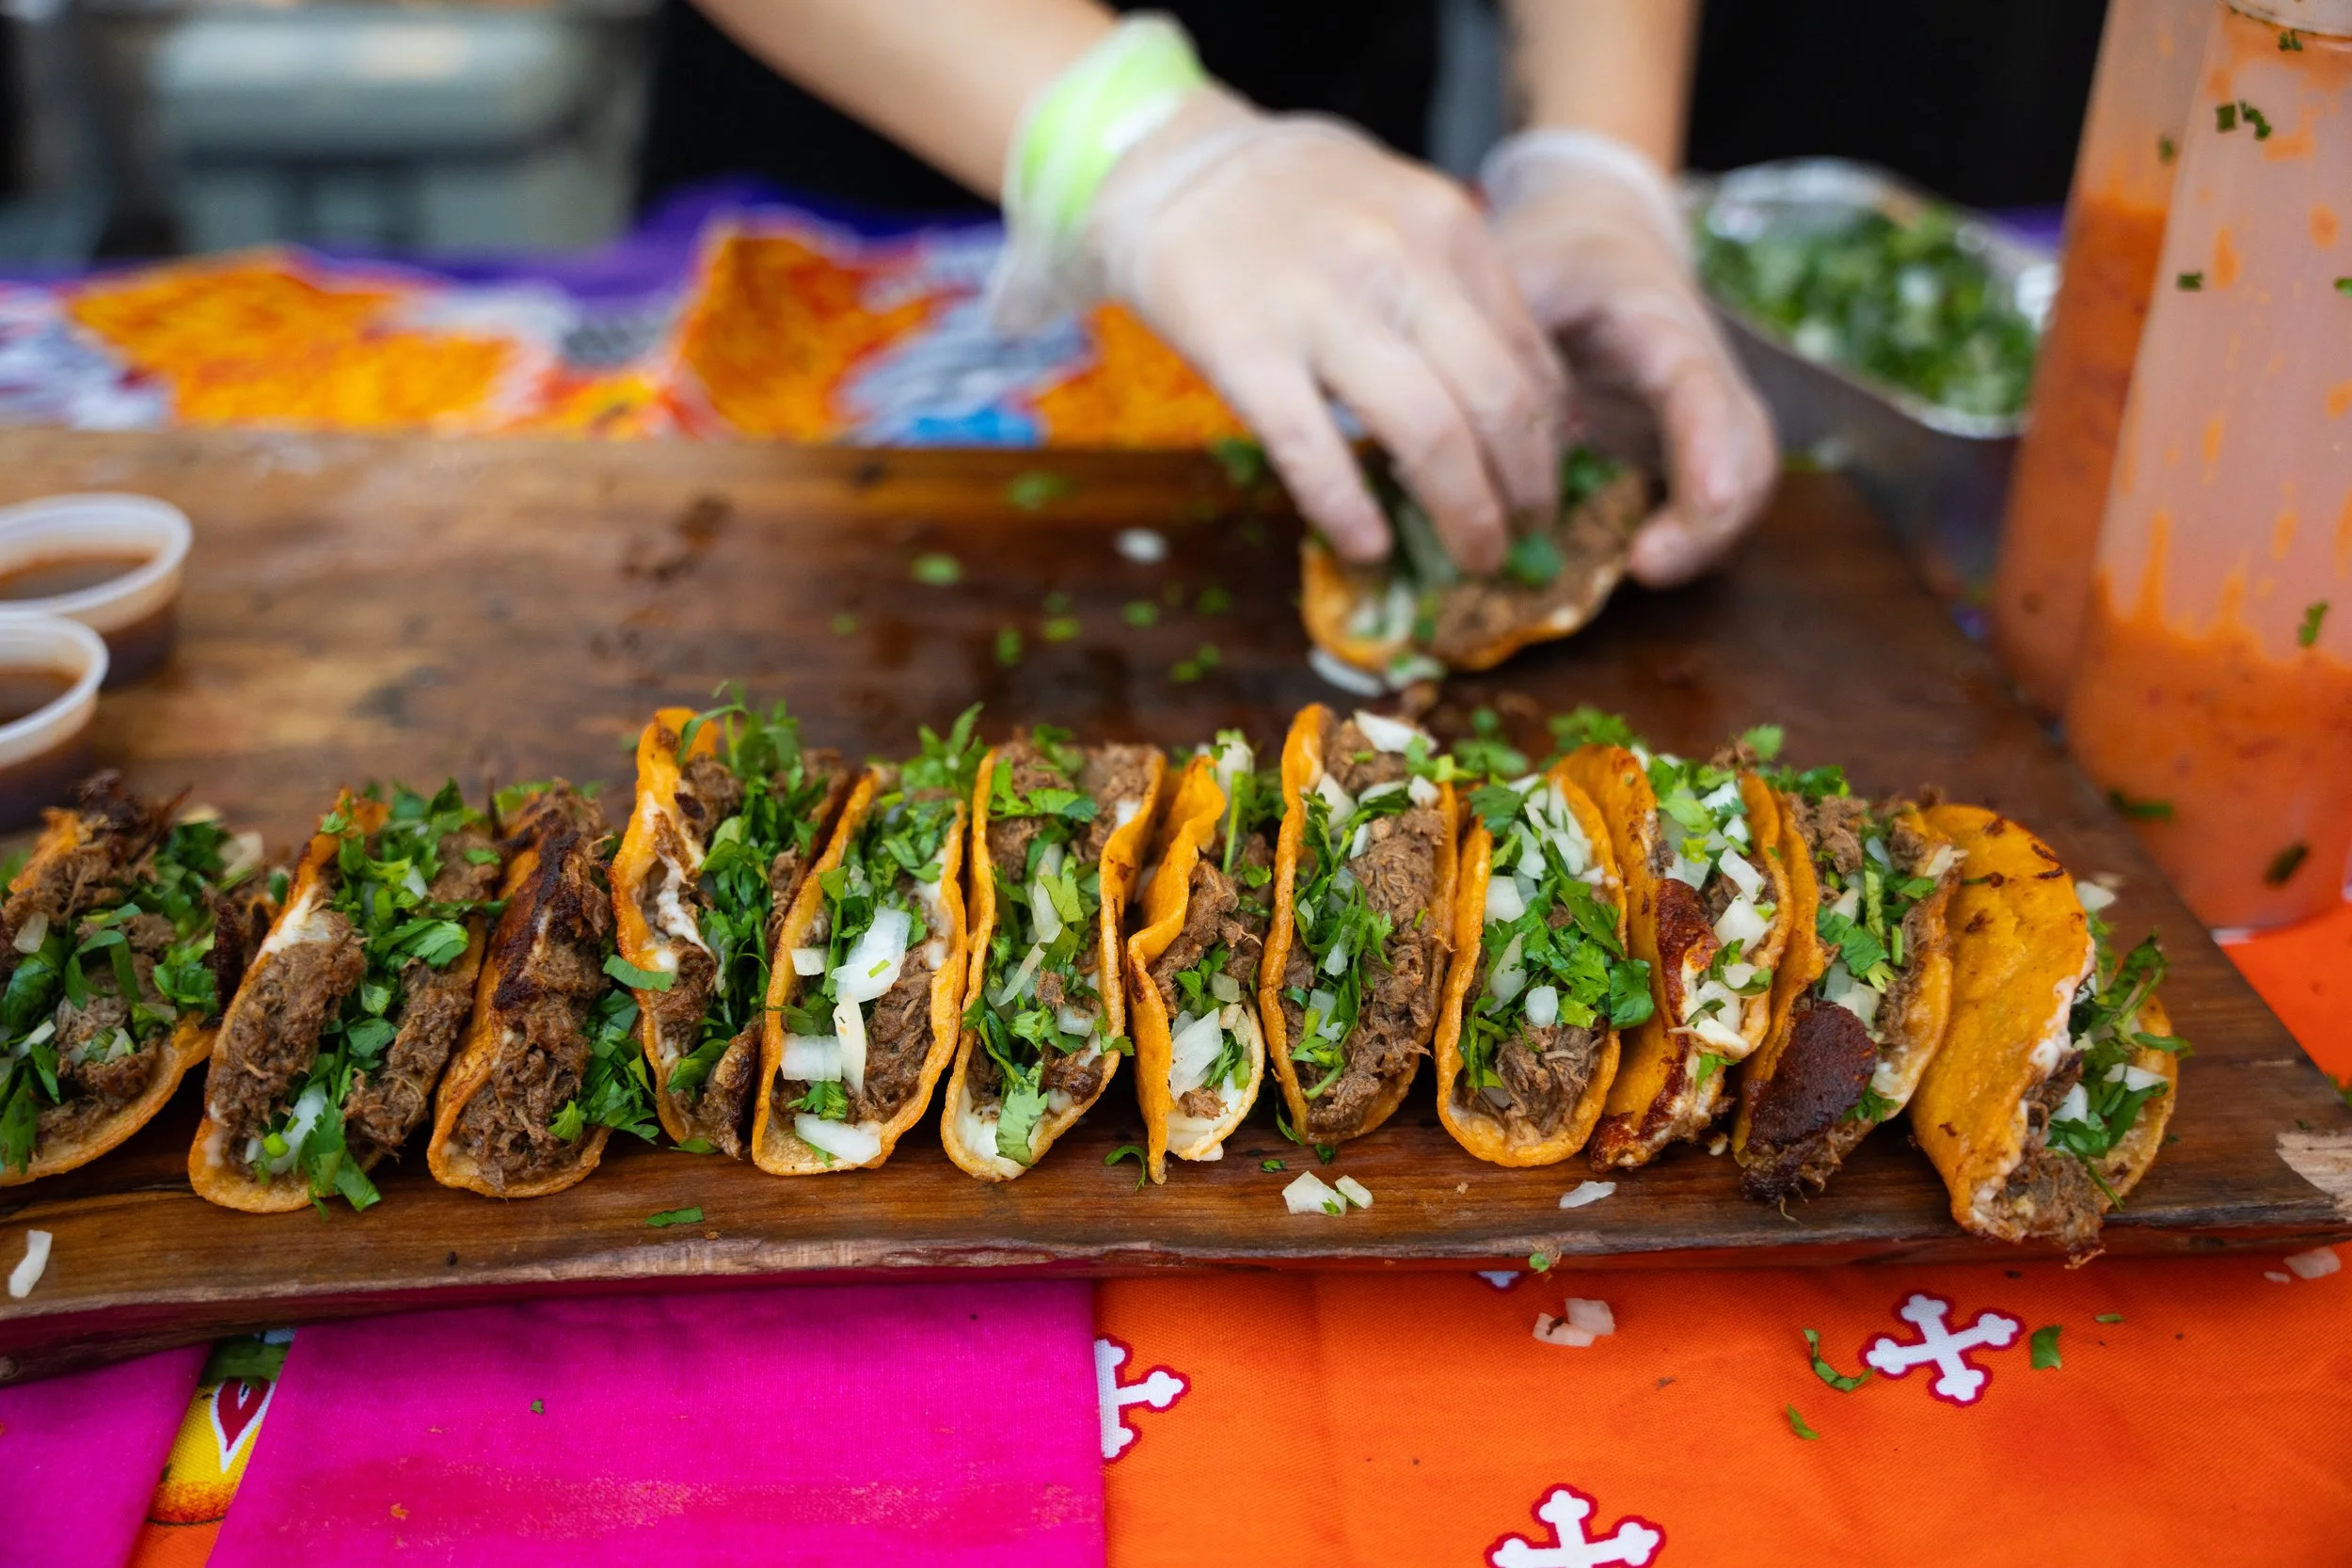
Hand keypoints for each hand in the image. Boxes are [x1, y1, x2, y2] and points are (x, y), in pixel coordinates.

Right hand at [1079, 90, 1568, 572]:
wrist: (1169, 163)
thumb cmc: (1291, 199)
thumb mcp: (1397, 210)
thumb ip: (1456, 286)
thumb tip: (1521, 393)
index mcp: (1447, 227)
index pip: (1528, 354)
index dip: (1549, 438)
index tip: (1541, 483)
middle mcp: (1397, 263)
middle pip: (1496, 401)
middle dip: (1524, 489)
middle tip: (1522, 537)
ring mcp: (1321, 306)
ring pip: (1428, 433)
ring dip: (1464, 513)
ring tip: (1471, 556)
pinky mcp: (1245, 349)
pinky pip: (1314, 450)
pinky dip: (1350, 511)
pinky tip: (1370, 547)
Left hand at [1483, 130, 1777, 586]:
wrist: (1597, 242)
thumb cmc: (1555, 259)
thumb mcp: (1519, 274)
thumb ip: (1497, 336)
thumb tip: (1445, 413)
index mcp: (1662, 325)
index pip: (1703, 393)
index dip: (1708, 455)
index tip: (1702, 510)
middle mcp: (1701, 375)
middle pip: (1747, 452)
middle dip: (1712, 521)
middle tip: (1645, 567)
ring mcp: (1701, 418)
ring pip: (1738, 484)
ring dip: (1700, 540)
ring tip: (1638, 571)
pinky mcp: (1685, 450)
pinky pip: (1704, 502)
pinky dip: (1680, 539)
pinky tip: (1620, 563)